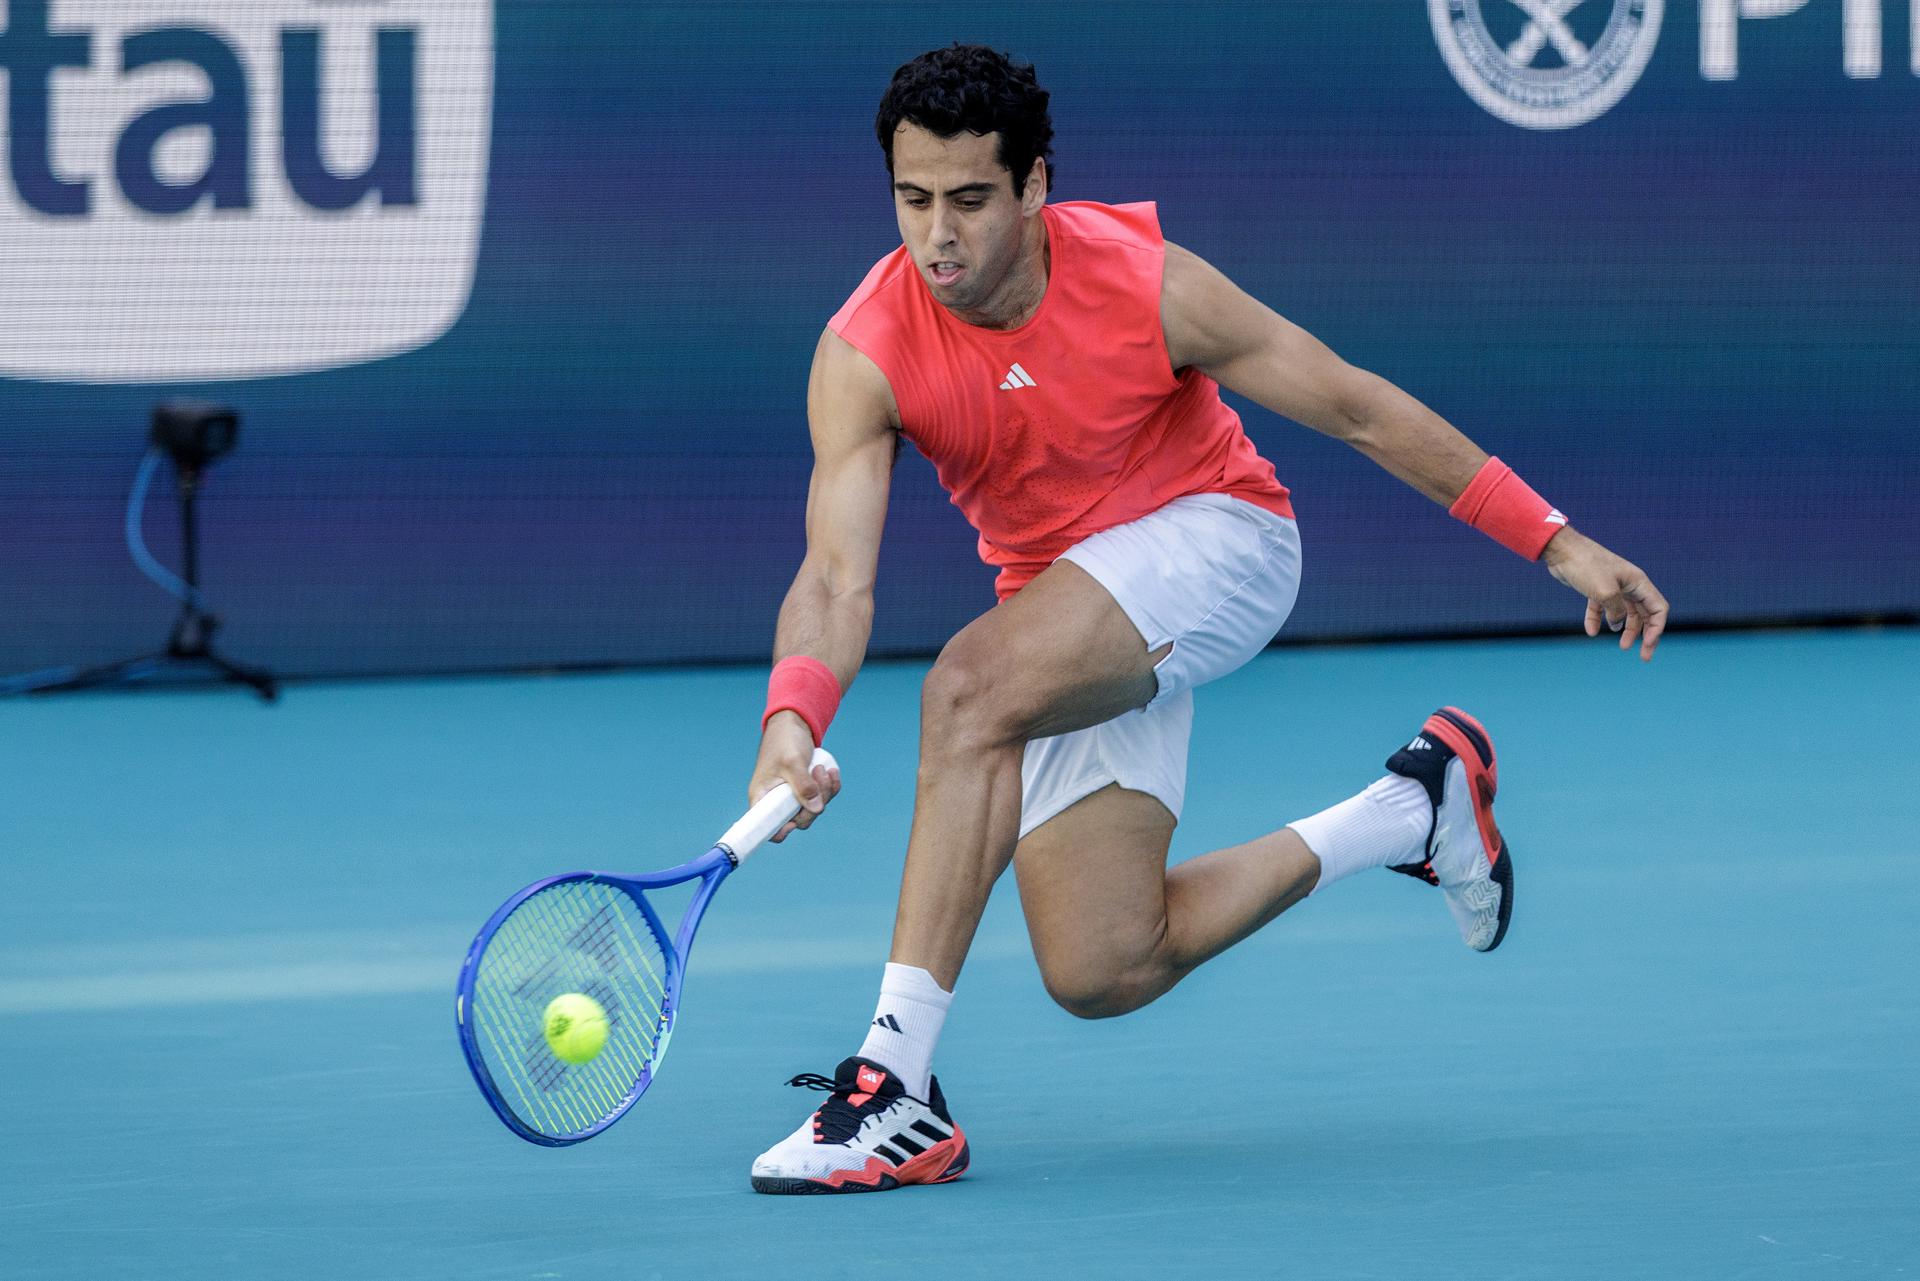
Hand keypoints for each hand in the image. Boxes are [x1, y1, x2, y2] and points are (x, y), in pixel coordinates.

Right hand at [750, 711, 841, 841]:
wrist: (793, 724)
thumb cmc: (785, 740)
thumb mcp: (793, 762)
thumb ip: (803, 785)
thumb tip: (815, 809)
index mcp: (762, 797)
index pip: (768, 827)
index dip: (781, 832)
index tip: (795, 821)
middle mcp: (776, 801)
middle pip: (799, 820)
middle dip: (815, 803)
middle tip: (818, 774)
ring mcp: (792, 796)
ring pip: (813, 809)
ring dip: (825, 792)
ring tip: (823, 768)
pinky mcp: (805, 789)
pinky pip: (822, 798)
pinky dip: (830, 788)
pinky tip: (832, 772)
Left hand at [1542, 527, 1669, 660]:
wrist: (1561, 550)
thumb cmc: (1585, 566)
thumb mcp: (1604, 592)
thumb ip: (1616, 610)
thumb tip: (1617, 625)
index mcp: (1638, 582)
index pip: (1658, 608)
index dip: (1657, 628)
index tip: (1648, 644)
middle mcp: (1629, 584)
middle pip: (1645, 614)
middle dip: (1645, 635)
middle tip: (1643, 655)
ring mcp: (1613, 586)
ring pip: (1625, 613)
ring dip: (1625, 630)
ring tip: (1622, 646)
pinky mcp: (1595, 589)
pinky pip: (1601, 608)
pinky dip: (1598, 620)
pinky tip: (1591, 631)